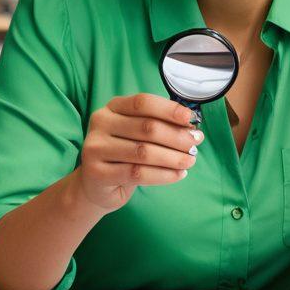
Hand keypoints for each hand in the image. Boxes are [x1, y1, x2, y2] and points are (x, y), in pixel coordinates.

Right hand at [74, 93, 202, 212]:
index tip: (190, 119)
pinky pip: (138, 173)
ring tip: (190, 161)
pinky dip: (163, 175)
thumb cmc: (123, 155)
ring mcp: (95, 148)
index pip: (143, 103)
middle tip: (195, 145)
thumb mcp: (137, 135)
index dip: (169, 109)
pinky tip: (178, 174)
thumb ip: (159, 127)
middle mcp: (101, 123)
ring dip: (173, 157)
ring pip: (144, 152)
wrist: (96, 186)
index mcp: (112, 107)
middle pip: (147, 127)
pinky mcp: (97, 172)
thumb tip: (191, 129)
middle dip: (176, 136)